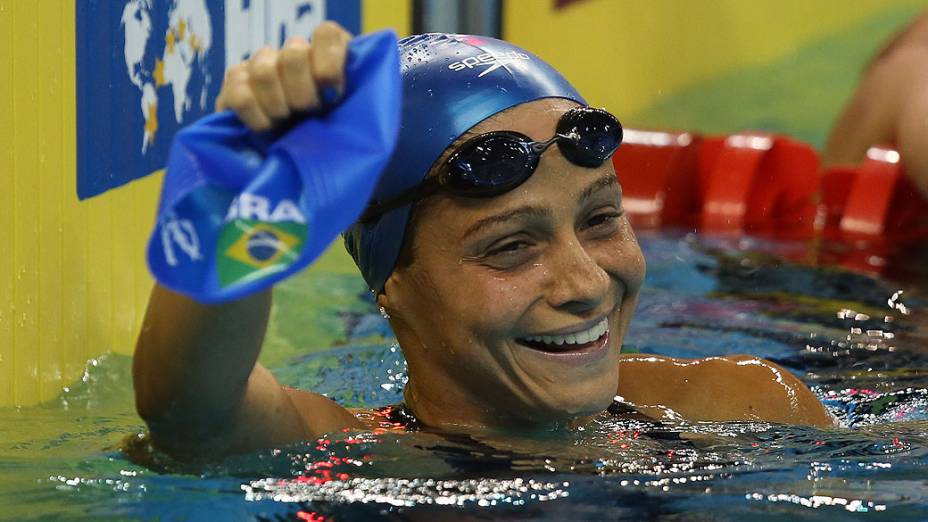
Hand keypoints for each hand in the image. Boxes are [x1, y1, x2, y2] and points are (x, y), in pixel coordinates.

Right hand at [215, 21, 351, 131]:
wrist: (302, 164)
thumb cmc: (334, 140)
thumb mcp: (353, 122)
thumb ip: (354, 101)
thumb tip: (338, 92)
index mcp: (330, 53)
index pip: (325, 34)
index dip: (329, 64)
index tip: (333, 95)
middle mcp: (296, 52)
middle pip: (293, 55)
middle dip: (302, 94)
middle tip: (308, 116)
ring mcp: (263, 63)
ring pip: (264, 71)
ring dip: (277, 105)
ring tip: (285, 125)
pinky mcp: (237, 81)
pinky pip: (239, 91)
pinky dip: (253, 114)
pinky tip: (265, 128)